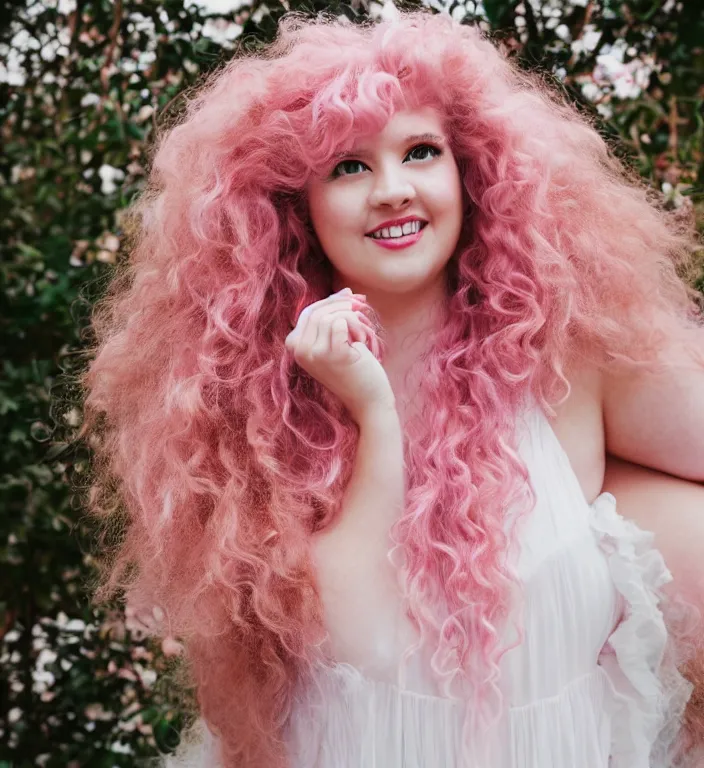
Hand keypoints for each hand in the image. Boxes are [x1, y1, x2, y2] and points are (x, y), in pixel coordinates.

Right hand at [285, 288, 395, 424]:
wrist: (368, 399)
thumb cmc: (355, 370)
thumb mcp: (336, 341)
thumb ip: (334, 317)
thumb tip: (345, 291)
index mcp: (295, 346)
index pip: (308, 312)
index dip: (331, 302)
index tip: (351, 299)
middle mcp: (299, 351)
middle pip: (317, 311)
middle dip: (343, 306)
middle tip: (362, 310)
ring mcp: (313, 354)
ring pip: (330, 316)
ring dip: (352, 319)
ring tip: (361, 335)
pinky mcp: (331, 355)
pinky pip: (341, 322)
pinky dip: (356, 326)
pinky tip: (362, 341)